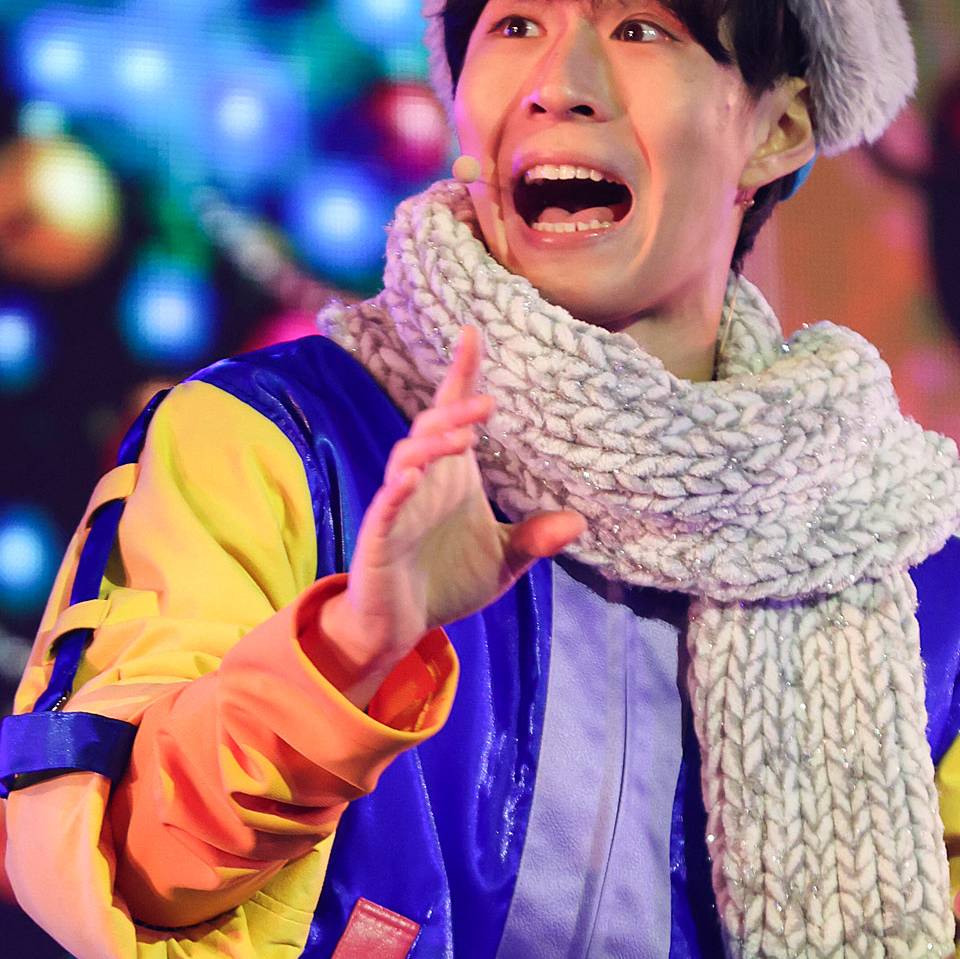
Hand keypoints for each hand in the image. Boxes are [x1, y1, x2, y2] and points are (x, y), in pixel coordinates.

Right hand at [312, 327, 581, 705]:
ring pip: (407, 460)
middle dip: (456, 410)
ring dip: (432, 445)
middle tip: (487, 403)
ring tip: (462, 437)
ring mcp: (397, 506)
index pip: (451, 413)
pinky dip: (398, 491)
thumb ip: (534, 539)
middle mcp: (422, 481)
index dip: (461, 373)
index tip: (473, 332)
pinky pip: (387, 507)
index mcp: (450, 476)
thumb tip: (580, 523)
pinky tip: (414, 480)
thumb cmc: (445, 582)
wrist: (398, 626)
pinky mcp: (379, 537)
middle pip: (433, 429)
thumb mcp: (501, 561)